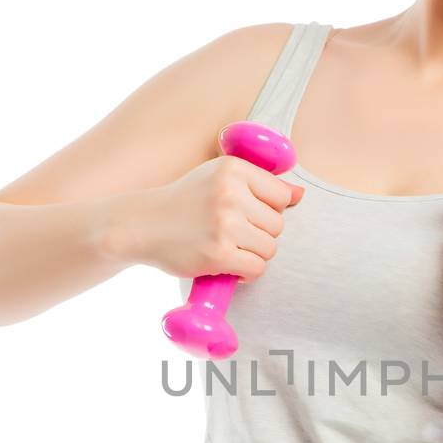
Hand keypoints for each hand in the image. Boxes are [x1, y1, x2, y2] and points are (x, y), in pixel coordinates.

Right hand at [111, 157, 304, 279]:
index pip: (282, 196)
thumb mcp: (217, 177)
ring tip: (229, 248)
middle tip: (232, 234)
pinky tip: (228, 265)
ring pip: (270, 249)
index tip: (245, 215)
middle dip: (260, 235)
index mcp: (234, 169)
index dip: (268, 210)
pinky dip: (246, 272)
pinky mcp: (217, 254)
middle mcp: (230, 193)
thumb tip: (300, 194)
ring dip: (253, 255)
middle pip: (278, 225)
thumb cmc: (185, 202)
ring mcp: (224, 224)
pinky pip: (256, 268)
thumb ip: (259, 184)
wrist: (141, 225)